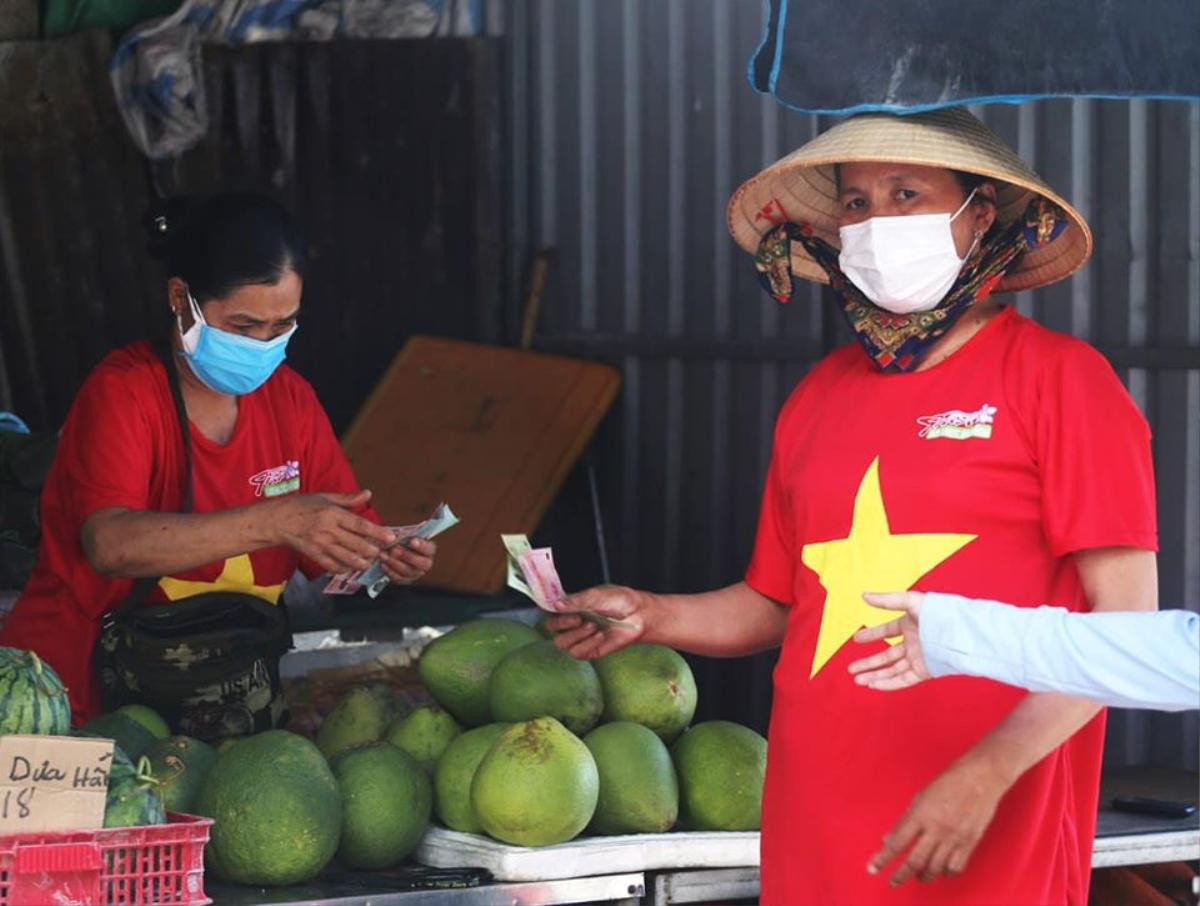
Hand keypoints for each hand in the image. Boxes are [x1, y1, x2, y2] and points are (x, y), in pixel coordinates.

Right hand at [273, 490, 396, 574]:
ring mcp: (320, 544)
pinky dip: (343, 568)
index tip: (390, 537)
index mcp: (332, 514)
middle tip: (382, 552)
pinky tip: (351, 568)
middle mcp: (328, 530)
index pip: (360, 525)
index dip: (377, 532)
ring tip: (369, 562)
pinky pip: (332, 565)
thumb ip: (348, 499)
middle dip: (372, 551)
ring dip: (361, 562)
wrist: (277, 520)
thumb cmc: (302, 506)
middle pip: (356, 544)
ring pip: (346, 558)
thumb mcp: (325, 497)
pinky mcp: (313, 555)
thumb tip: (368, 494)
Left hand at [380, 537, 436, 584]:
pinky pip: (399, 578)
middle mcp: (425, 563)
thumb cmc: (395, 538)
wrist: (387, 549)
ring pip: (409, 571)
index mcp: (427, 549)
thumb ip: (397, 533)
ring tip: (383, 555)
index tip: (412, 541)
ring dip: (395, 563)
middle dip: (408, 556)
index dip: (422, 546)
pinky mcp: (405, 580)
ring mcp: (416, 573)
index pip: (430, 549)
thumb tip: (394, 537)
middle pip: (424, 564)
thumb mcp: (396, 532)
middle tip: (394, 550)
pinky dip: (390, 571)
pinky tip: (383, 563)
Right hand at [547, 585, 650, 658]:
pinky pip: (577, 653)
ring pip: (561, 643)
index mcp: (570, 606)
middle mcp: (572, 622)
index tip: (556, 607)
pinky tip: (600, 635)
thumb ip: (576, 601)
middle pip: (550, 628)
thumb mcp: (597, 595)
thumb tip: (556, 604)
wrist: (638, 615)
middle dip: (562, 623)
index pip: (548, 610)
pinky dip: (587, 644)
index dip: (546, 609)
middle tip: (578, 618)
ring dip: (577, 634)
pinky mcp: (589, 651)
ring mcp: (579, 637)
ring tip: (594, 625)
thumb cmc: (619, 601)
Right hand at [848, 591, 929, 690]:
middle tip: (851, 669)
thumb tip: (864, 595)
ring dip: (874, 675)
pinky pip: (903, 679)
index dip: (870, 635)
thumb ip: (887, 600)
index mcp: (909, 625)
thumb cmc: (939, 612)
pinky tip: (874, 685)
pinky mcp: (924, 671)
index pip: (886, 631)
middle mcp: (912, 643)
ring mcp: (918, 658)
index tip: (856, 639)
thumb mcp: (911, 602)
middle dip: (868, 663)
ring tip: (857, 680)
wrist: (961, 632)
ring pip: (892, 670)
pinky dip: (888, 683)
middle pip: (886, 656)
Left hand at [868, 755, 1006, 886]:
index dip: (882, 858)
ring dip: (924, 876)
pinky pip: (956, 866)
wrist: (981, 777)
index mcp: (921, 814)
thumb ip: (905, 820)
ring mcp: (954, 837)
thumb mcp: (920, 796)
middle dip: (901, 875)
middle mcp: (937, 829)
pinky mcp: (970, 842)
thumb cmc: (948, 782)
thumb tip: (888, 839)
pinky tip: (941, 871)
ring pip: (935, 868)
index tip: (872, 868)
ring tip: (918, 877)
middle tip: (893, 882)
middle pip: (915, 861)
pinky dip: (946, 873)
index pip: (896, 842)